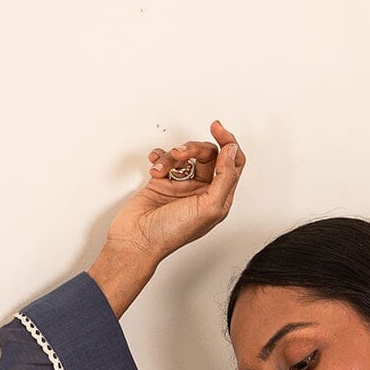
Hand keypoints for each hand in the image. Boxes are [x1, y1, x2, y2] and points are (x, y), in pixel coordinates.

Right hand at [107, 119, 245, 265]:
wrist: (137, 240)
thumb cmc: (171, 233)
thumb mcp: (209, 207)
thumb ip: (225, 177)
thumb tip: (232, 151)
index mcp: (219, 198)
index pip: (233, 162)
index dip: (228, 142)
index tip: (217, 128)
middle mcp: (202, 191)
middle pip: (208, 154)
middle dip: (194, 148)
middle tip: (181, 154)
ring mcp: (182, 186)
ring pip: (185, 155)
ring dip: (172, 155)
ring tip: (162, 167)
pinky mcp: (162, 182)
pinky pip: (165, 159)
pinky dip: (160, 157)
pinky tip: (155, 165)